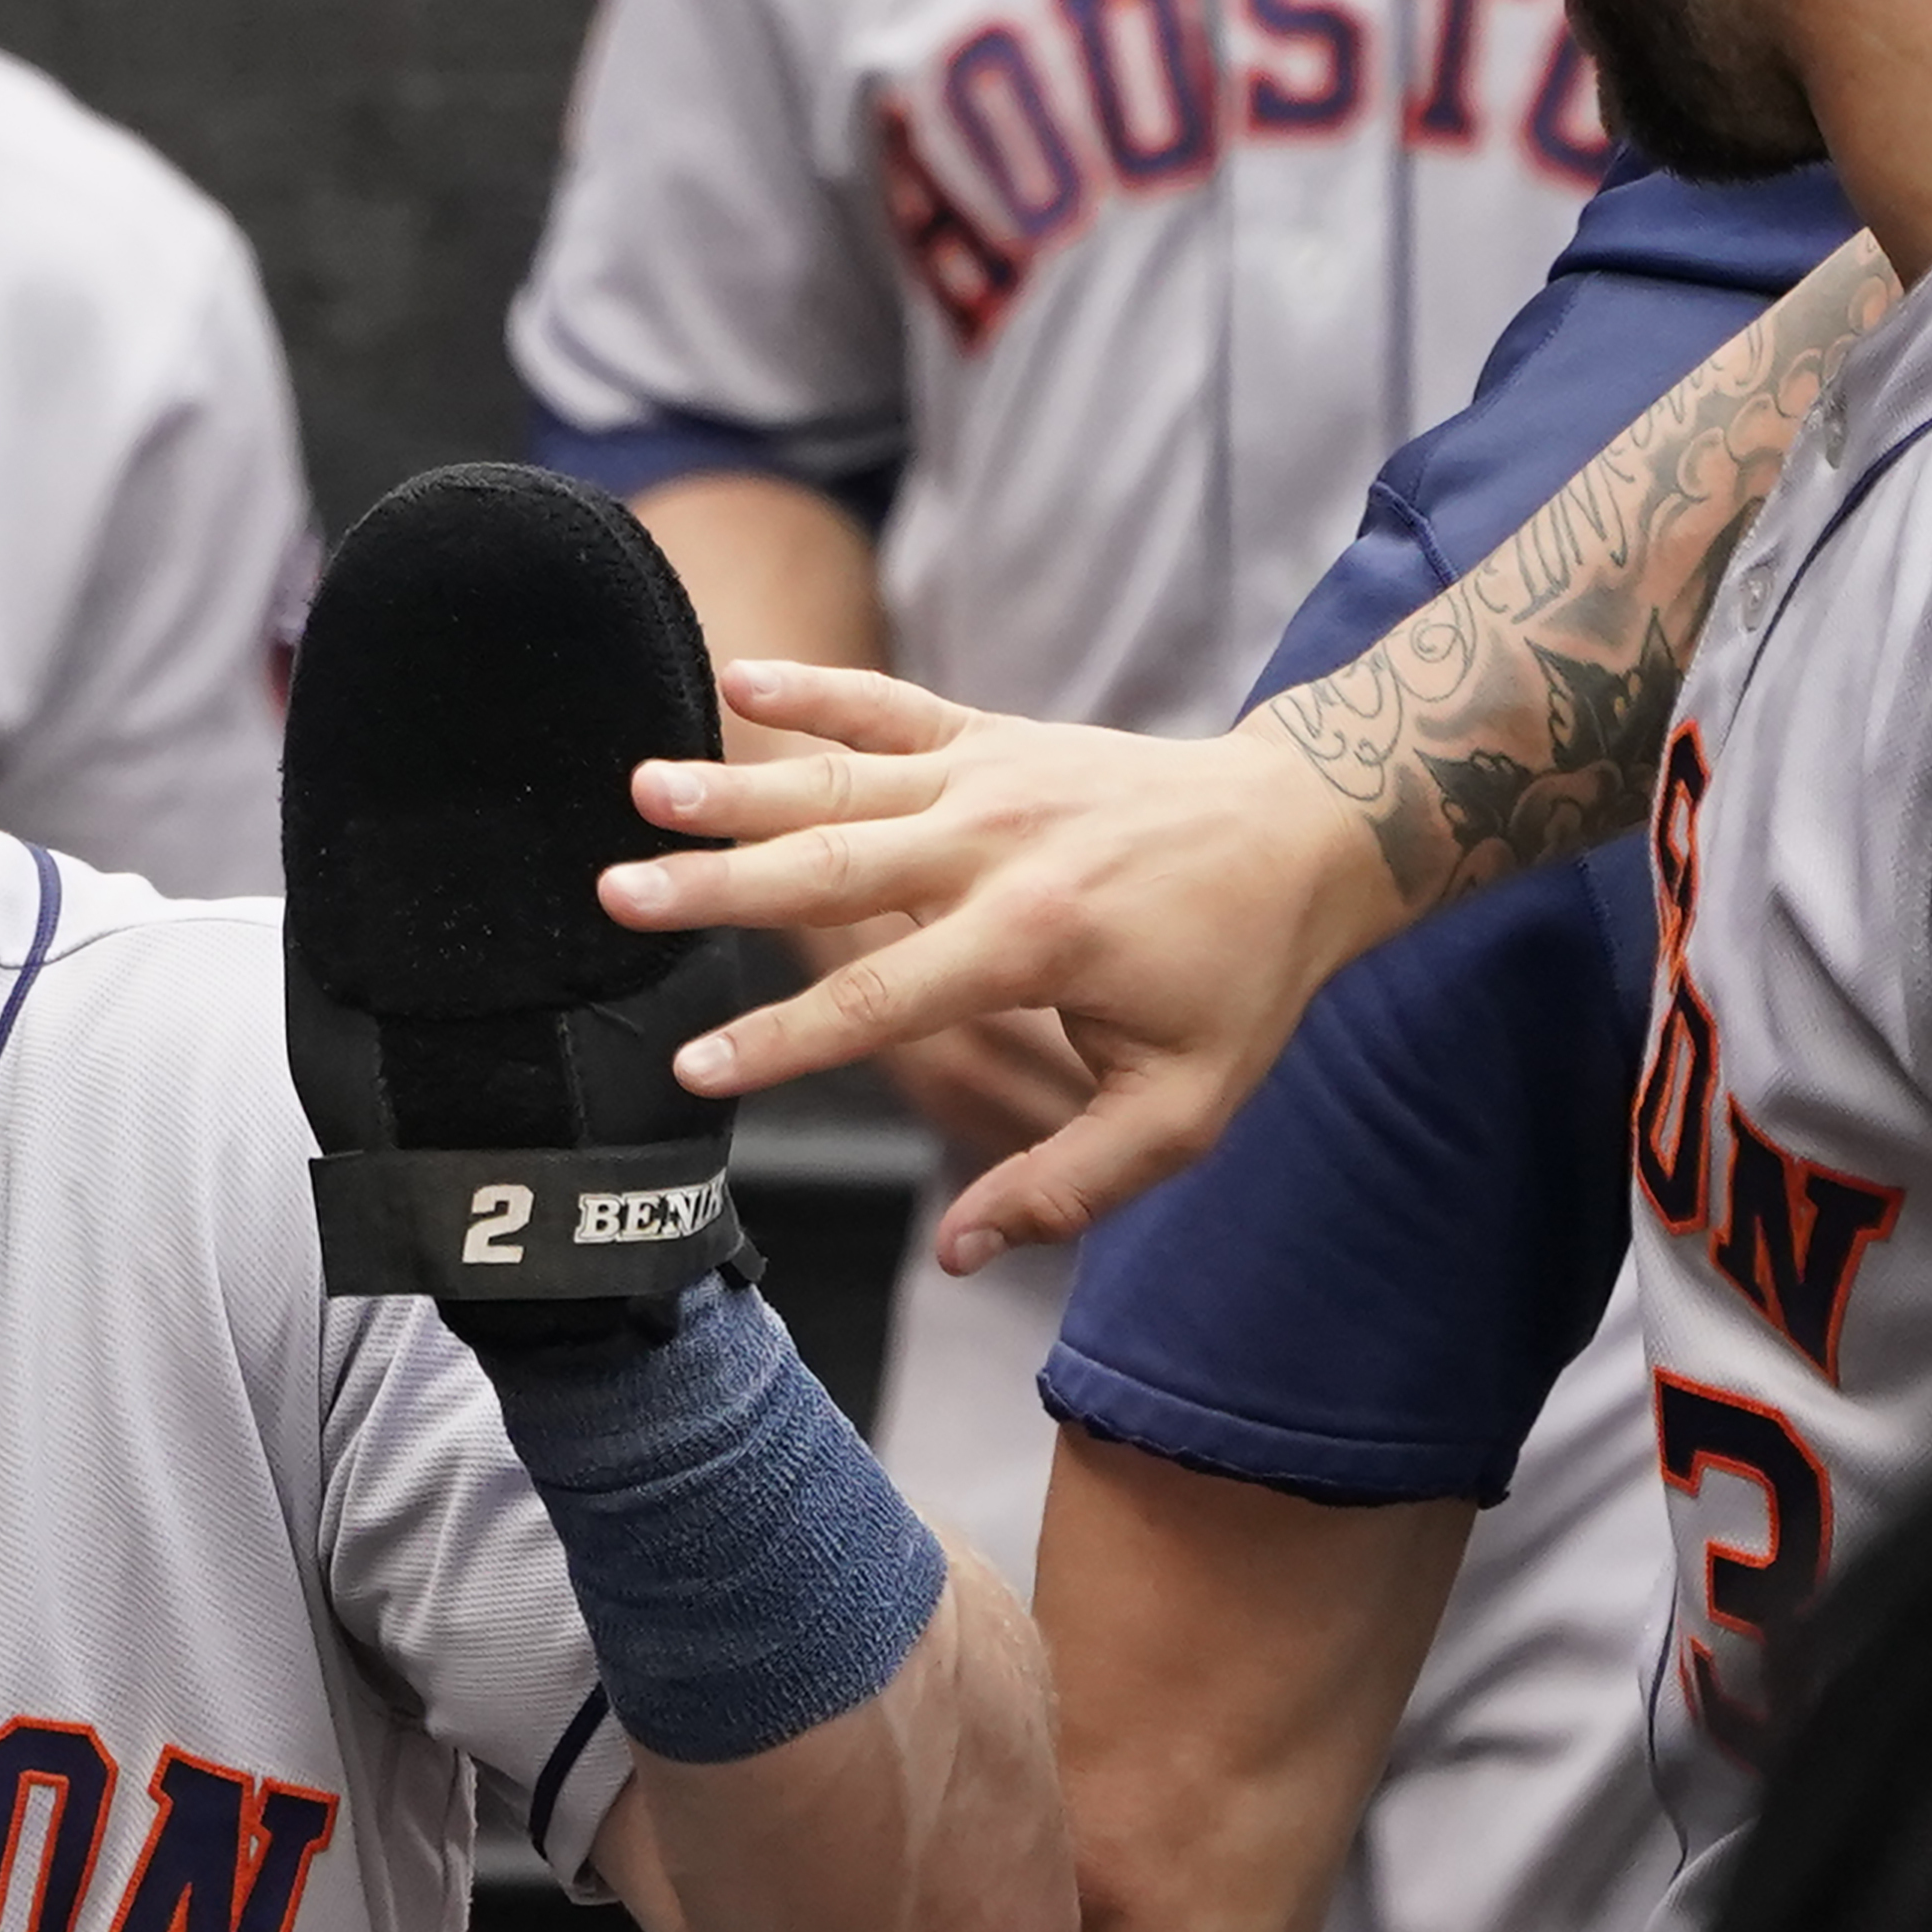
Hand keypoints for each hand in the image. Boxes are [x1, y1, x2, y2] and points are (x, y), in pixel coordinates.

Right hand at [598, 662, 1405, 1270]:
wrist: (1312, 827)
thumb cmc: (1243, 978)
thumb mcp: (1184, 1109)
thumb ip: (1070, 1185)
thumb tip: (963, 1252)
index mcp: (1037, 939)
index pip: (883, 1001)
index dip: (784, 1041)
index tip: (695, 1065)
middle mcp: (999, 846)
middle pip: (832, 870)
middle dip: (718, 888)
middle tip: (619, 896)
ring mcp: (991, 781)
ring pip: (840, 785)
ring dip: (737, 786)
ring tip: (643, 790)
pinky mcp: (991, 739)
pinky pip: (889, 707)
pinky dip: (816, 690)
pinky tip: (739, 678)